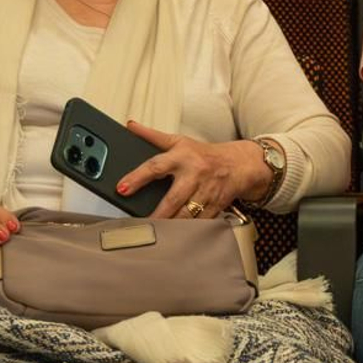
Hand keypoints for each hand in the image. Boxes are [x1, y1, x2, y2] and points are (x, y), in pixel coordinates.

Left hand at [117, 120, 266, 219]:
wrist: (240, 163)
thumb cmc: (206, 154)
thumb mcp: (180, 141)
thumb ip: (153, 136)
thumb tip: (131, 126)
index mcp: (182, 157)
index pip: (156, 166)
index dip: (137, 177)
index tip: (122, 188)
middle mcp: (195, 174)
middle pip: (173, 198)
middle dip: (157, 213)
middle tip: (140, 224)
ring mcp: (207, 191)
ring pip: (187, 214)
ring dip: (171, 226)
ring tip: (156, 233)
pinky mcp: (216, 205)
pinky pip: (200, 222)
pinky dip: (188, 230)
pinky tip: (177, 236)